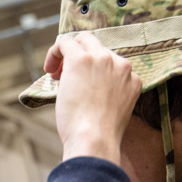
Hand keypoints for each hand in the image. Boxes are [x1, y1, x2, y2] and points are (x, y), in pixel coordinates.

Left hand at [44, 32, 141, 163]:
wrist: (95, 140)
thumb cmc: (100, 136)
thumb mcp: (113, 111)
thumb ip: (106, 93)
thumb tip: (84, 86)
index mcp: (132, 79)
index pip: (110, 64)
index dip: (92, 71)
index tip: (81, 84)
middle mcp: (121, 65)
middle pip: (98, 47)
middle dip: (80, 58)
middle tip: (65, 76)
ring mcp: (102, 59)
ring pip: (83, 40)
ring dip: (68, 55)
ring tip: (55, 74)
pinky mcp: (81, 59)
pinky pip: (65, 42)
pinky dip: (55, 52)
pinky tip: (48, 68)